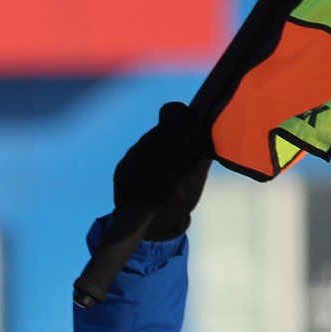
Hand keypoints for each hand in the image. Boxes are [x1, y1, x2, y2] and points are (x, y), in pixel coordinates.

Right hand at [111, 101, 211, 239]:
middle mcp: (148, 139)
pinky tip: (166, 199)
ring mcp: (133, 155)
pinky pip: (141, 175)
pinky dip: (157, 189)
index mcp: (168, 133)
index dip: (184, 119)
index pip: (172, 112)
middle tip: (186, 173)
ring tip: (177, 194)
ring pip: (153, 158)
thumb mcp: (193, 170)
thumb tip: (208, 150)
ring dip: (170, 180)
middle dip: (180, 158)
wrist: (151, 219)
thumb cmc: (176, 190)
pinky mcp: (122, 172)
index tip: (194, 137)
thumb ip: (200, 155)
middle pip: (164, 137)